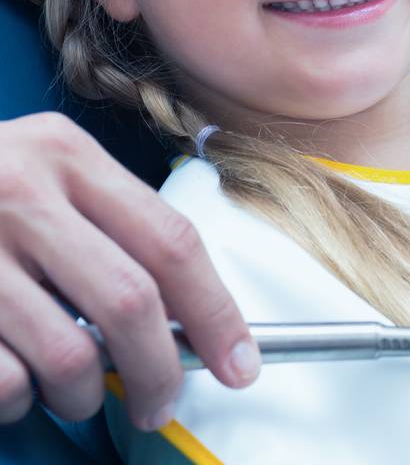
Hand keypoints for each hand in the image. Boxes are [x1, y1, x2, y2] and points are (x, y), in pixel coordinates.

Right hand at [0, 113, 259, 431]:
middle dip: (159, 371)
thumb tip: (188, 317)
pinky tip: (13, 381)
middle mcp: (23, 194)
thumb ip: (111, 224)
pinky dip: (19, 402)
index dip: (215, 311)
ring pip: (68, 356)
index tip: (239, 363)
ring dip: (84, 394)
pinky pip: (5, 384)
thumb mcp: (48, 170)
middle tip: (160, 402)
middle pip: (131, 302)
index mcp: (68, 154)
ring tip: (74, 390)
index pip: (171, 239)